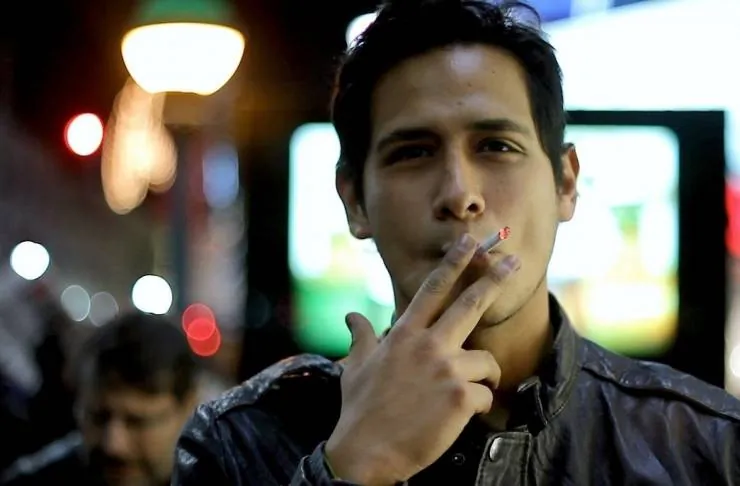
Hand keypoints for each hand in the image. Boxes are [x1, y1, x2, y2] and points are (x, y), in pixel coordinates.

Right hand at [325, 234, 519, 484]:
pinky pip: (486, 395)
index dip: (453, 263)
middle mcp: (427, 345)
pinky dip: (479, 407)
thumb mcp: (356, 366)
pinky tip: (461, 417)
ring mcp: (446, 370)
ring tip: (469, 393)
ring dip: (483, 377)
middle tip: (514, 260)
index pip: (432, 290)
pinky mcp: (461, 398)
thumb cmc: (359, 409)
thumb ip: (361, 336)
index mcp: (404, 335)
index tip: (468, 241)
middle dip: (494, 279)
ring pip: (486, 360)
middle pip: (469, 304)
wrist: (366, 451)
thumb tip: (352, 316)